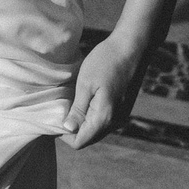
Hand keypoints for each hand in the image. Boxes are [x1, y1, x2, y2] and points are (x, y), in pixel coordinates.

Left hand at [64, 29, 149, 149]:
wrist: (134, 46)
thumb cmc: (107, 61)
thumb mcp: (86, 84)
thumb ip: (78, 110)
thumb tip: (68, 129)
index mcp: (104, 118)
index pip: (79, 142)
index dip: (63, 135)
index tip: (54, 118)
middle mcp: (116, 122)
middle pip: (88, 138)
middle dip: (72, 130)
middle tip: (60, 110)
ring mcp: (122, 116)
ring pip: (97, 130)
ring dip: (82, 123)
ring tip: (71, 103)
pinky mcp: (124, 108)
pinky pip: (105, 121)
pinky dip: (92, 117)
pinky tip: (85, 100)